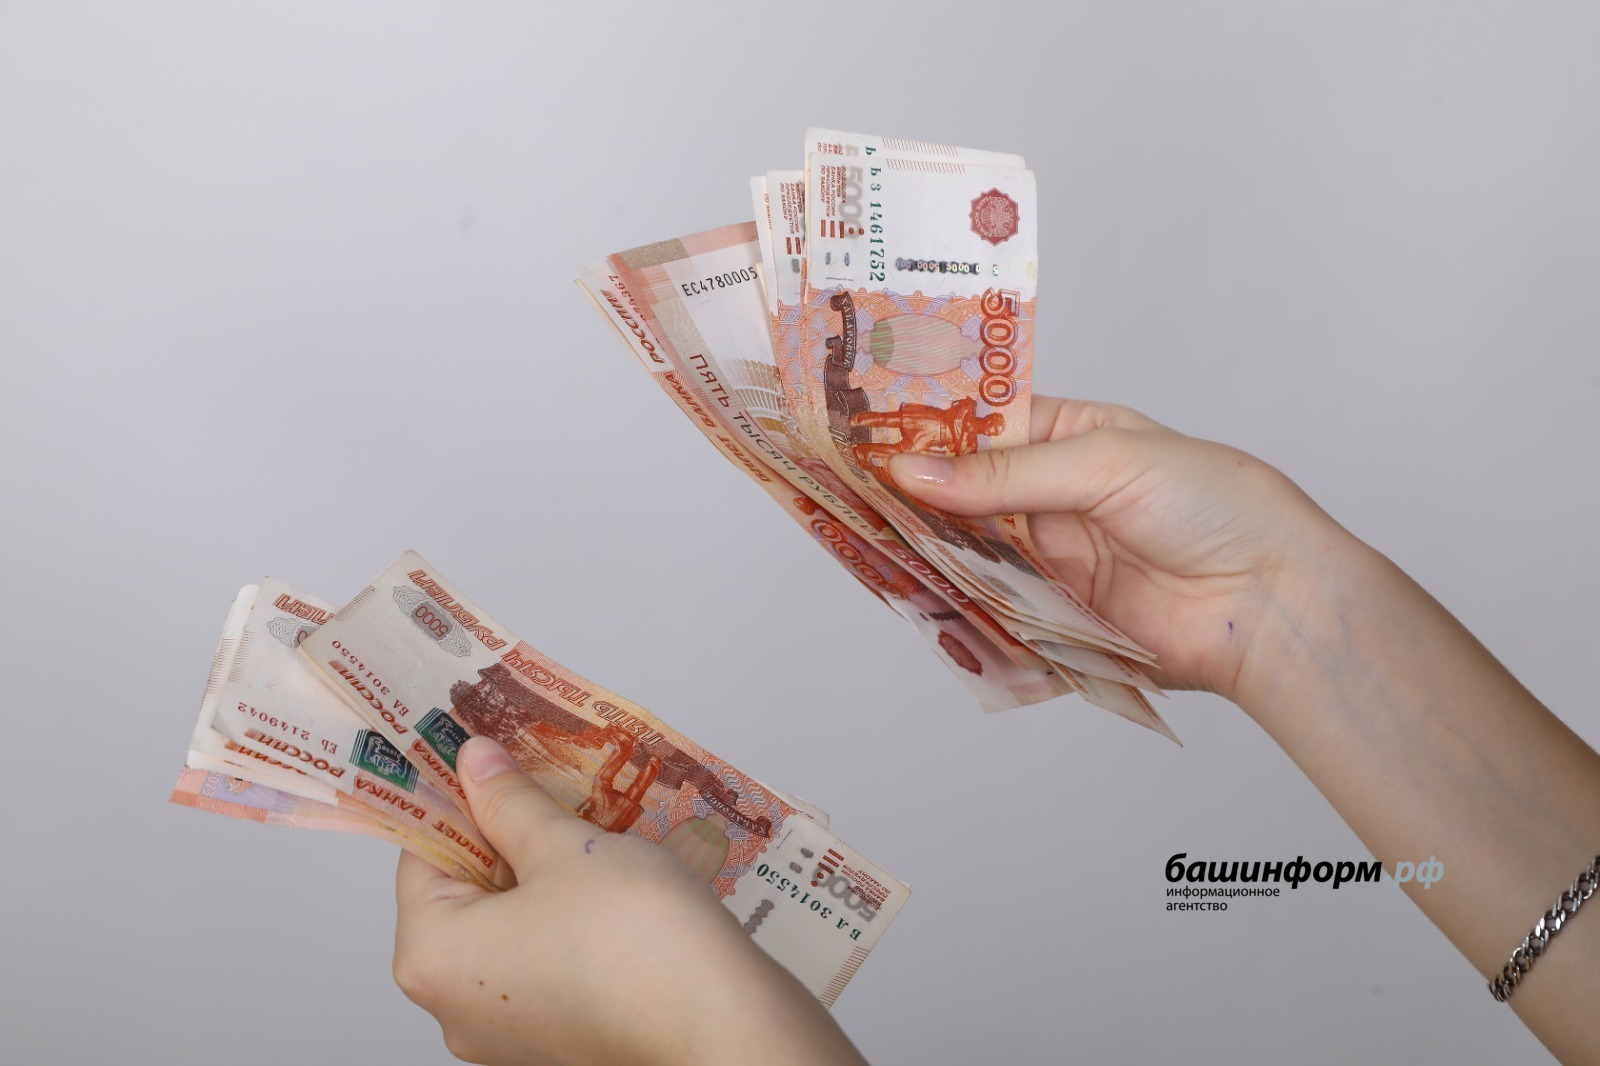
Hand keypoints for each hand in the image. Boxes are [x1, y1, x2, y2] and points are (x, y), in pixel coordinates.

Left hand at [393, 736, 866, 1065]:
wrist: (721, 1027)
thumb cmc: (636, 942)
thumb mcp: (566, 846)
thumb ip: (510, 800)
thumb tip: (475, 762)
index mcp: (432, 957)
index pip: (422, 853)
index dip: (461, 797)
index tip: (491, 758)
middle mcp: (455, 1007)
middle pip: (467, 894)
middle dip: (511, 835)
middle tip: (552, 785)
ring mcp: (507, 1032)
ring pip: (512, 927)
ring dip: (547, 875)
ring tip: (595, 830)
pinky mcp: (558, 1040)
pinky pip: (547, 961)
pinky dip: (570, 920)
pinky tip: (615, 884)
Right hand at [889, 396, 1349, 699]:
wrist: (1272, 603)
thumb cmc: (1214, 504)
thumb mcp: (1105, 463)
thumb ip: (1006, 474)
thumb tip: (914, 474)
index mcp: (1070, 436)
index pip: (980, 425)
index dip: (925, 429)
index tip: (862, 430)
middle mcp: (1054, 497)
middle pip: (964, 494)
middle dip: (914, 496)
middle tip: (846, 492)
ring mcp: (1052, 560)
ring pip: (968, 554)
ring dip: (927, 552)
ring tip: (867, 542)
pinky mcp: (1055, 618)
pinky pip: (992, 611)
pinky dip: (958, 609)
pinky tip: (918, 599)